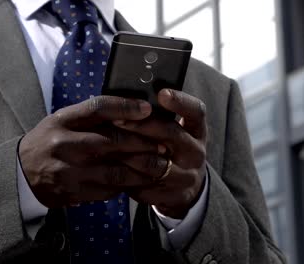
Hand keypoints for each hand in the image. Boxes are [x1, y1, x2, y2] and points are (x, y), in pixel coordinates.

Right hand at [19, 96, 165, 207]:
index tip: (147, 109)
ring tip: (159, 166)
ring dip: (141, 169)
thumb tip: (131, 110)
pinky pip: (107, 190)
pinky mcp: (72, 192)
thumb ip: (91, 117)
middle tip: (163, 144)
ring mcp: (68, 170)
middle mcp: (64, 143)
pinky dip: (126, 185)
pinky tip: (138, 181)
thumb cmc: (51, 141)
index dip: (125, 107)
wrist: (22, 173)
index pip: (97, 108)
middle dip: (143, 143)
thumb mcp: (63, 121)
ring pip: (115, 171)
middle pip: (112, 141)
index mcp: (63, 120)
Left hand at [113, 89, 206, 218]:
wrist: (185, 189)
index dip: (180, 102)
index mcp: (197, 131)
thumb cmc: (171, 149)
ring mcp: (186, 176)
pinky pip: (145, 186)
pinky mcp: (173, 196)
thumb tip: (128, 99)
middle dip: (141, 125)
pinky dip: (126, 176)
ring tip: (106, 144)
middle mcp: (196, 152)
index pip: (196, 111)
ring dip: (128, 153)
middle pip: (171, 133)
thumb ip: (158, 117)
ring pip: (154, 163)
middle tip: (116, 119)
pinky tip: (109, 168)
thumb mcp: (174, 132)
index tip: (161, 93)